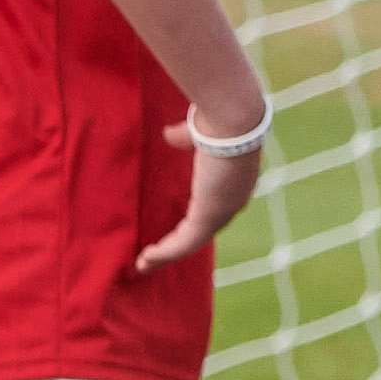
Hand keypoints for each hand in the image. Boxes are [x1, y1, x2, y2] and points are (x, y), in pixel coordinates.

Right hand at [139, 109, 266, 271]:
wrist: (234, 119)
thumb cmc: (219, 116)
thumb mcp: (199, 130)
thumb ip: (184, 137)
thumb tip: (167, 135)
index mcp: (235, 181)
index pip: (215, 207)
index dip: (195, 219)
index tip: (177, 226)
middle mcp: (233, 200)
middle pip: (204, 231)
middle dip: (179, 245)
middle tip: (158, 254)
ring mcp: (224, 211)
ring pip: (192, 242)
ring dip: (167, 254)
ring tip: (145, 263)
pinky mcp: (209, 216)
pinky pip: (184, 243)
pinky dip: (165, 253)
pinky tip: (146, 258)